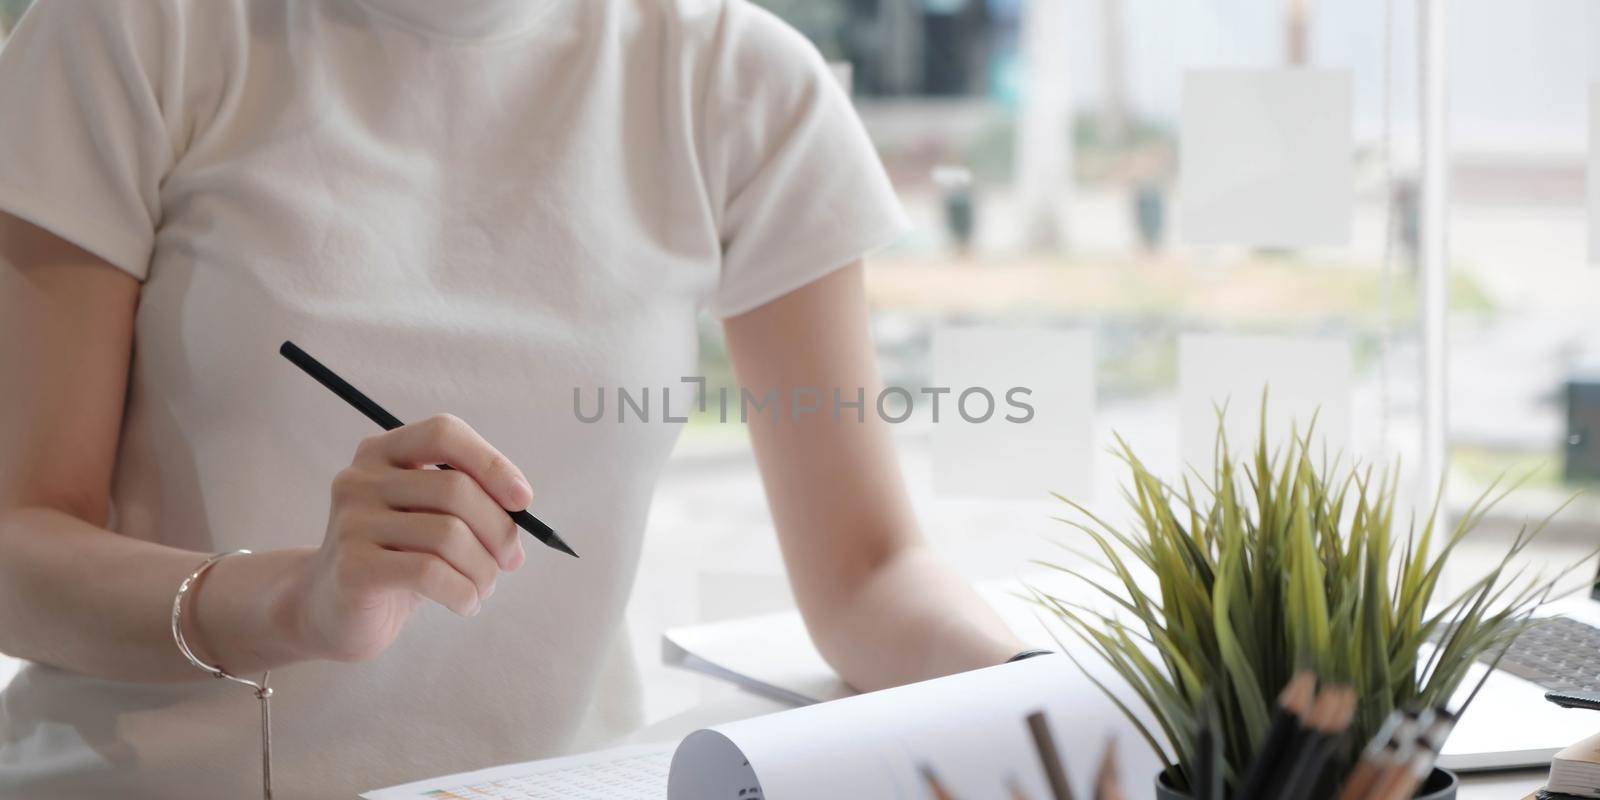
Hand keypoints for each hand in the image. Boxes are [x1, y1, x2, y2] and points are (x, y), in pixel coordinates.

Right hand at [293, 414, 531, 661]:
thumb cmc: (394, 558)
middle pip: (455, 489)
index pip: (444, 433)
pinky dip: (463, 592)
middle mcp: (361, 479)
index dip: (491, 462)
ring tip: (484, 588)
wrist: (329, 610)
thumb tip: (521, 513)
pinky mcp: (353, 567)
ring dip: (483, 569)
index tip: (523, 501)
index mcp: (382, 453)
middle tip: (510, 561)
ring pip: (449, 535)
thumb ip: (468, 503)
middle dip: (499, 530)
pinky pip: (430, 573)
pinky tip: (466, 604)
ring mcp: (352, 522)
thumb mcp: (429, 518)